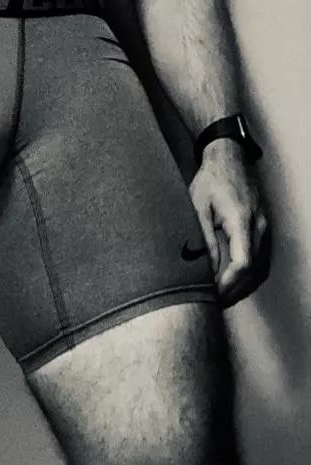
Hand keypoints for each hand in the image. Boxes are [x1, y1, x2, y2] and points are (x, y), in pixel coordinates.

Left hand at [188, 138, 269, 307]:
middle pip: (255, 272)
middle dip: (234, 292)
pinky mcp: (264, 230)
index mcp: (242, 221)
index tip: (211, 294)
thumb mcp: (197, 209)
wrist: (229, 159)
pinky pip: (262, 261)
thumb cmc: (211, 181)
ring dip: (243, 288)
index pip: (243, 264)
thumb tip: (204, 268)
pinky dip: (249, 277)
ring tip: (220, 299)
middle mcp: (260, 227)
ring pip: (261, 270)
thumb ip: (202, 239)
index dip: (227, 284)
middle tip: (212, 304)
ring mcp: (266, 229)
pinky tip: (232, 284)